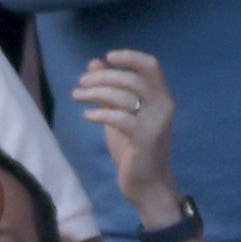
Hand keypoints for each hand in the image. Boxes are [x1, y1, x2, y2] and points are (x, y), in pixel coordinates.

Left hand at [72, 50, 178, 219]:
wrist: (147, 184)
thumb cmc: (134, 149)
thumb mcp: (119, 114)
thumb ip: (110, 90)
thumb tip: (94, 63)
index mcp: (161, 97)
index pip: (151, 66)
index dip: (130, 56)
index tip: (107, 56)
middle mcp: (163, 106)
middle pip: (132, 78)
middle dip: (103, 76)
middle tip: (81, 82)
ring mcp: (156, 122)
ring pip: (124, 96)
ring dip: (96, 92)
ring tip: (77, 95)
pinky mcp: (145, 138)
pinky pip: (120, 118)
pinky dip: (100, 114)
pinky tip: (87, 116)